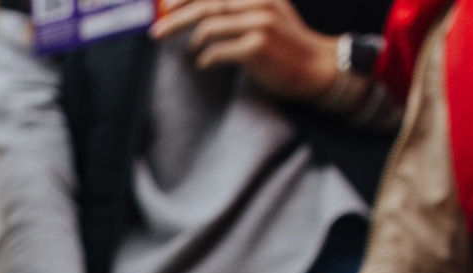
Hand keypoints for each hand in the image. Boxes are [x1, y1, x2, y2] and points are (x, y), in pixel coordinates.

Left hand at [150, 0, 340, 100]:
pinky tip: (206, 64)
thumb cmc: (286, 44)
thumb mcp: (269, 13)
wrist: (316, 67)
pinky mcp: (255, 47)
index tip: (166, 7)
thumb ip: (240, 8)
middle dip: (174, 20)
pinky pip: (215, 52)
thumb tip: (201, 10)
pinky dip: (205, 60)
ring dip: (193, 43)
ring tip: (194, 51)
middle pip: (206, 6)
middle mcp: (259, 3)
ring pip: (208, 27)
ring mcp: (258, 24)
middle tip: (155, 33)